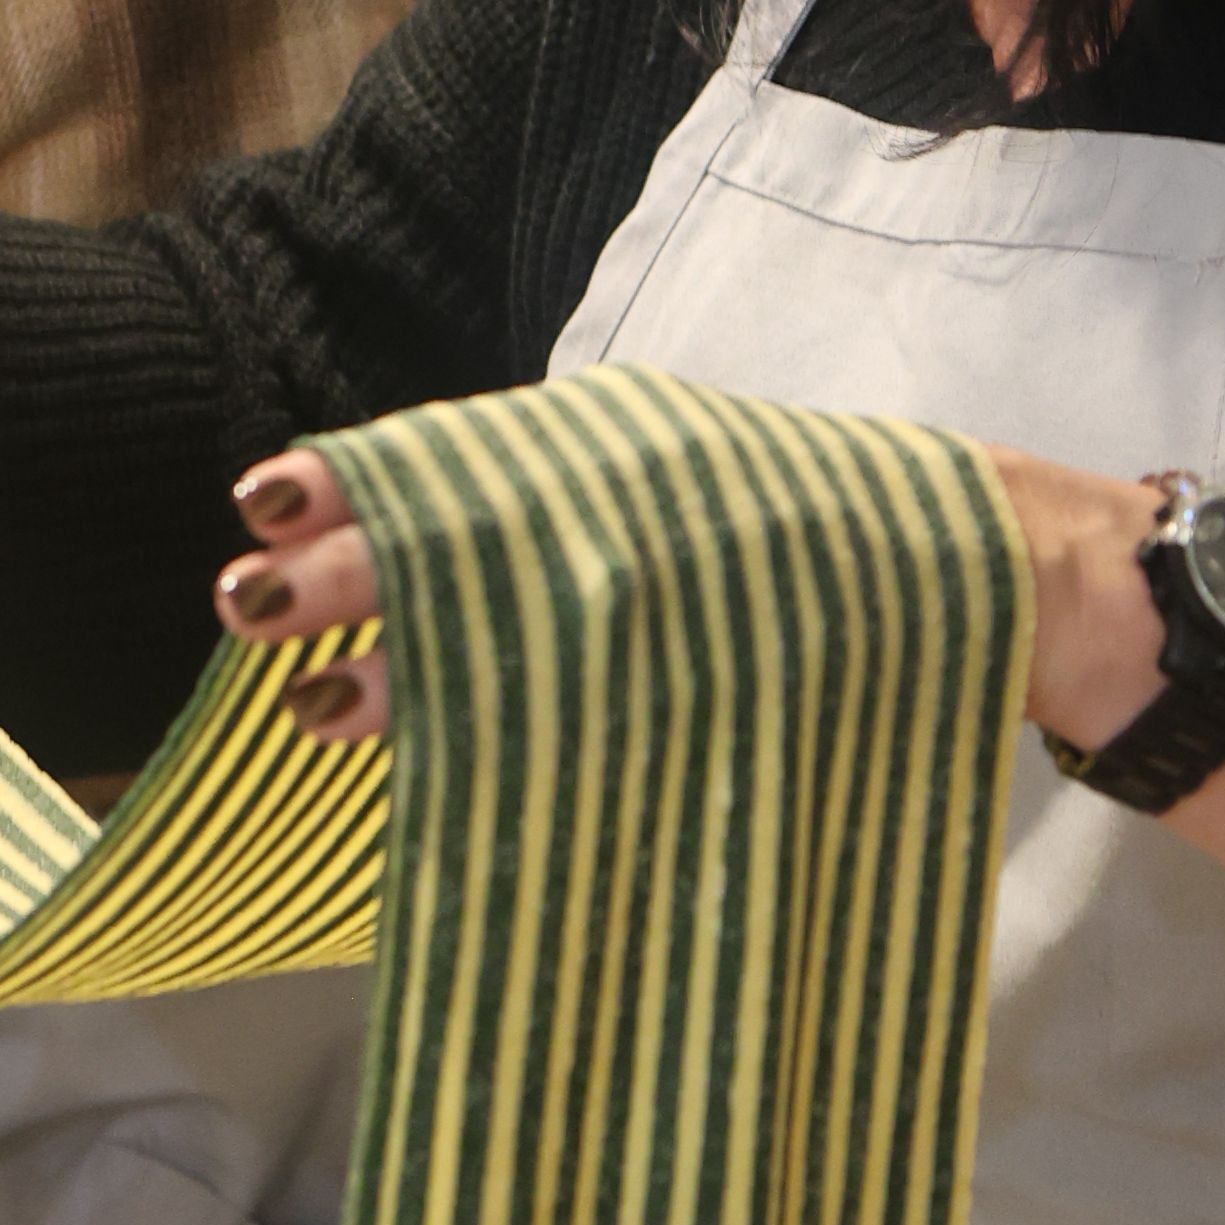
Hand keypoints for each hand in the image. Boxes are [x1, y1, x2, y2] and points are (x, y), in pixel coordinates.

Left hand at [217, 434, 1172, 758]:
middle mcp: (643, 513)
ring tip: (314, 705)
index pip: (463, 454)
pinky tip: (436, 779)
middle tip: (244, 604)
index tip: (260, 499)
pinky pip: (591, 732)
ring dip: (405, 675)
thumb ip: (551, 484)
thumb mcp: (666, 462)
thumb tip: (386, 517)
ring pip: (513, 640)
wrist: (981, 565)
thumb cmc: (796, 522)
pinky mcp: (721, 693)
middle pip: (469, 541)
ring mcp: (685, 604)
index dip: (357, 481)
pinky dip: (506, 758)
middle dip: (351, 573)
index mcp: (624, 445)